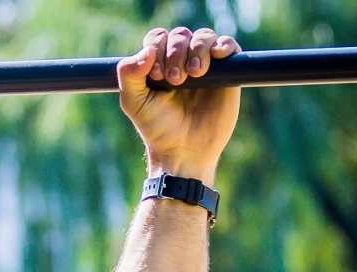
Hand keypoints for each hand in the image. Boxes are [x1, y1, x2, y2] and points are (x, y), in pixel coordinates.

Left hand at [117, 27, 241, 182]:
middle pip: (180, 36)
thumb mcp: (134, 102)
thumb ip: (128, 75)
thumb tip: (146, 50)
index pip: (158, 38)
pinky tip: (216, 56)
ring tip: (195, 73)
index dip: (158, 48)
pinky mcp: (227, 73)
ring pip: (204, 37)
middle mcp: (182, 60)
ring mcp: (206, 65)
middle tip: (175, 80)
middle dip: (176, 52)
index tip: (157, 75)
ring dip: (197, 49)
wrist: (184, 151)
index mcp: (159, 63)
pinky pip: (228, 46)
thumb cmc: (157, 128)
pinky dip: (223, 45)